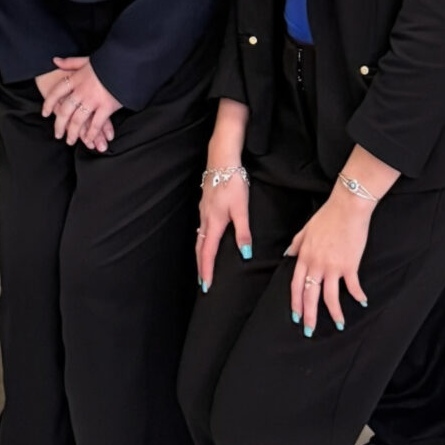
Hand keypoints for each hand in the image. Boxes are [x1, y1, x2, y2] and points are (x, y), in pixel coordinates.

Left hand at [46, 55, 119, 151]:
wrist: (126, 62)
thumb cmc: (107, 61)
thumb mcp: (86, 59)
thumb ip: (70, 62)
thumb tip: (55, 60)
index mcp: (76, 78)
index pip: (57, 92)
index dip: (49, 103)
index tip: (45, 113)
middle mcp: (81, 90)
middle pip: (65, 110)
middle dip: (59, 124)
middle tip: (58, 134)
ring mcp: (93, 99)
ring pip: (77, 120)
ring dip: (72, 133)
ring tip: (70, 140)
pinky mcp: (106, 107)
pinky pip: (96, 124)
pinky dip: (91, 134)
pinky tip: (88, 140)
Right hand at [195, 100, 251, 287]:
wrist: (221, 159)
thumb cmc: (232, 181)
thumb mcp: (241, 208)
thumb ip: (243, 232)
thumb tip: (245, 255)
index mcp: (213, 223)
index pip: (207, 253)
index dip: (207, 271)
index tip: (206, 286)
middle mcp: (205, 219)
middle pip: (200, 248)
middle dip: (201, 266)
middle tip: (203, 282)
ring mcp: (203, 211)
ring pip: (199, 238)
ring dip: (201, 254)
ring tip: (204, 265)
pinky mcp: (205, 203)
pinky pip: (201, 227)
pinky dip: (202, 240)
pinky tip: (206, 238)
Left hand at [286, 188, 373, 335]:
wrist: (347, 207)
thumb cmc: (327, 216)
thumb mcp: (306, 229)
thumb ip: (296, 244)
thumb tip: (287, 254)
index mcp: (304, 257)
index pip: (296, 285)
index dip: (295, 303)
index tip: (296, 317)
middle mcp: (316, 264)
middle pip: (310, 296)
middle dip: (309, 316)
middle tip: (309, 331)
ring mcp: (333, 267)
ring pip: (330, 297)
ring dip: (335, 313)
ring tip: (339, 324)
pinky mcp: (349, 265)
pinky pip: (352, 286)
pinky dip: (358, 295)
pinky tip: (362, 301)